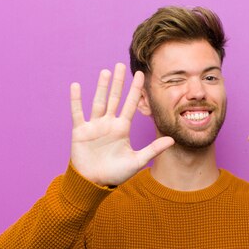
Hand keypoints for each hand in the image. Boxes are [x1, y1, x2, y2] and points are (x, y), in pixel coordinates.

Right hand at [70, 63, 174, 185]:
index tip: (140, 74)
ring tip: (105, 72)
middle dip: (119, 83)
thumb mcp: (137, 161)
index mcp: (122, 129)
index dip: (135, 90)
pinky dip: (76, 100)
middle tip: (121, 65)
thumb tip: (172, 140)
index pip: (130, 105)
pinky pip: (78, 113)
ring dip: (101, 87)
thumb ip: (153, 149)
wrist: (94, 182)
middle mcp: (109, 124)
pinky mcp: (80, 131)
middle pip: (114, 99)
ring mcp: (94, 126)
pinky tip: (76, 86)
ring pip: (98, 102)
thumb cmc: (115, 173)